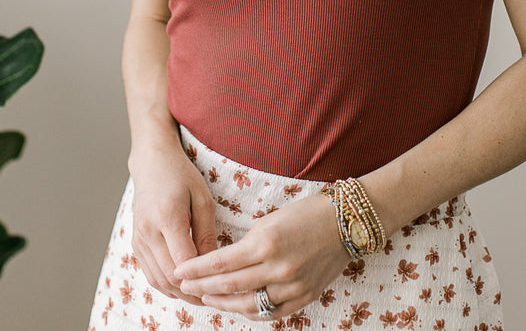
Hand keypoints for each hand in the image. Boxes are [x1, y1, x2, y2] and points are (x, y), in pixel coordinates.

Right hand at [129, 140, 217, 301]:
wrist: (151, 163)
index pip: (184, 262)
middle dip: (193, 291)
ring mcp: (138, 240)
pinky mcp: (136, 244)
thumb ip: (206, 233)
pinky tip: (183, 285)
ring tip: (202, 296)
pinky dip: (166, 285)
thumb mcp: (203, 199)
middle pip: (170, 276)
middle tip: (215, 297)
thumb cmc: (181, 176)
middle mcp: (148, 232)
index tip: (221, 284)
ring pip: (158, 280)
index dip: (202, 278)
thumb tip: (212, 264)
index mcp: (167, 218)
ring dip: (180, 293)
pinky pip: (150, 274)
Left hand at [174, 192, 347, 319]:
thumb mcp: (271, 221)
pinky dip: (250, 311)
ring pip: (247, 304)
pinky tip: (237, 306)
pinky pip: (270, 312)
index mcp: (266, 243)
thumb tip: (224, 263)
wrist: (346, 223)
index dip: (197, 269)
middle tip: (184, 286)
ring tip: (206, 297)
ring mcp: (291, 287)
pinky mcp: (303, 298)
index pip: (221, 262)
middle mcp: (277, 268)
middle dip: (202, 286)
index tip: (180, 271)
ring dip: (222, 302)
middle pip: (229, 285)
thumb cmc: (306, 213)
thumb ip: (248, 245)